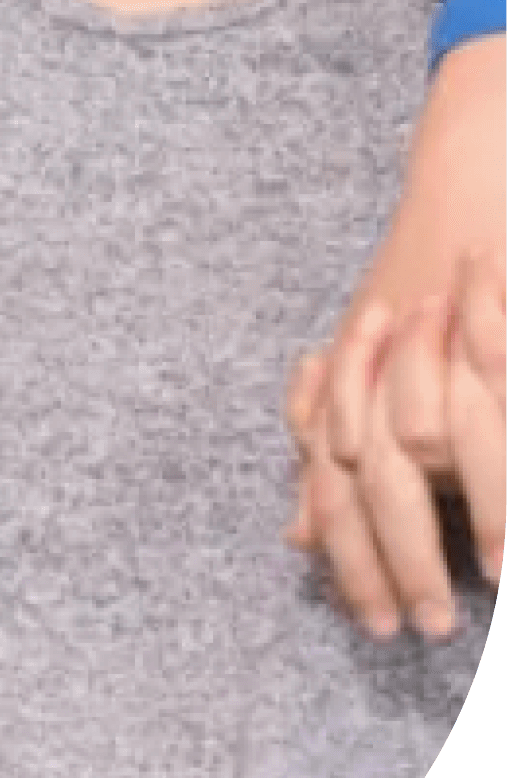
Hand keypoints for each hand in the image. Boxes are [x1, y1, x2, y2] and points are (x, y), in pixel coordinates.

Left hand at [285, 36, 505, 632]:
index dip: (352, 557)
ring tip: (495, 574)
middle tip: (423, 624)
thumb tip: (290, 534)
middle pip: (373, 469)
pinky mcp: (484, 317)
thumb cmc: (427, 267)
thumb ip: (326, 439)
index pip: (333, 476)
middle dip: (400, 556)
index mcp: (354, 368)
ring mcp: (445, 338)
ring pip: (433, 436)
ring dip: (473, 513)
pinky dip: (496, 466)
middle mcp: (387, 355)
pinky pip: (490, 381)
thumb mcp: (366, 356)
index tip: (373, 622)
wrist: (481, 154)